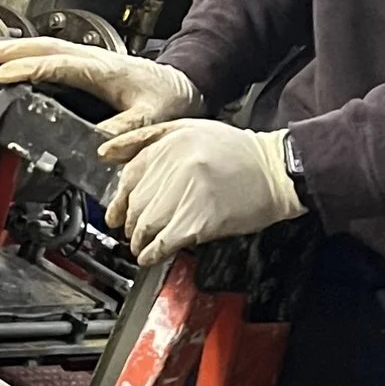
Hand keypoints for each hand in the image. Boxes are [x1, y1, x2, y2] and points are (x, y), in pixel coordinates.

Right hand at [0, 37, 198, 158]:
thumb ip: (125, 134)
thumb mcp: (152, 122)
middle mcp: (92, 59)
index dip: (29, 70)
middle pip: (43, 47)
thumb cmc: (170, 101)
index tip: (2, 76)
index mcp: (104, 70)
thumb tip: (99, 149)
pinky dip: (25, 53)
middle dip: (7, 48)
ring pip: (43, 47)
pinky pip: (49, 54)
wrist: (185, 85)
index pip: (58, 65)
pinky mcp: (85, 63)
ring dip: (11, 47)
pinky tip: (9, 59)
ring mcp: (87, 58)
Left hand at [105, 121, 302, 264]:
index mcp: (171, 142)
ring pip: (145, 224)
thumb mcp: (191, 129)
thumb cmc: (239, 153)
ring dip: (138, 241)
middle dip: (129, 223)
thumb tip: (106, 153)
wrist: (277, 171)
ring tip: (140, 246)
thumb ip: (147, 138)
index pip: (129, 175)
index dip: (119, 200)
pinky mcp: (200, 219)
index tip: (117, 213)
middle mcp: (176, 165)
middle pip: (135, 203)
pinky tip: (149, 256)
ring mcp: (188, 192)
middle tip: (131, 233)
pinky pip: (164, 241)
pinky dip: (151, 253)